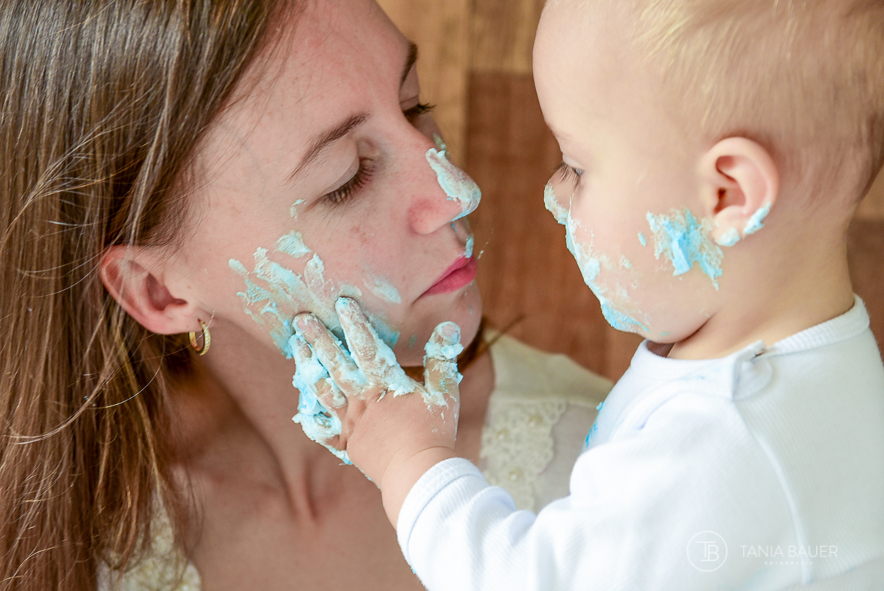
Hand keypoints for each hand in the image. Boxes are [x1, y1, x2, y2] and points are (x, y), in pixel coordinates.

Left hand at [291, 297, 462, 498]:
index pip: (366, 347)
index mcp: (384, 386)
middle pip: (336, 364)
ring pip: (323, 390)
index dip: (355, 324)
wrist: (419, 476)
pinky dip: (311, 417)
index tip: (342, 303)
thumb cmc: (435, 432)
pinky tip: (302, 406)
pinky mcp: (347, 445)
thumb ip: (441, 358)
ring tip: (297, 346)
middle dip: (319, 339)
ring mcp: (350, 423)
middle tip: (301, 319)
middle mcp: (361, 401)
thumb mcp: (444, 392)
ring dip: (308, 366)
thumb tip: (447, 326)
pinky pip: (322, 430)